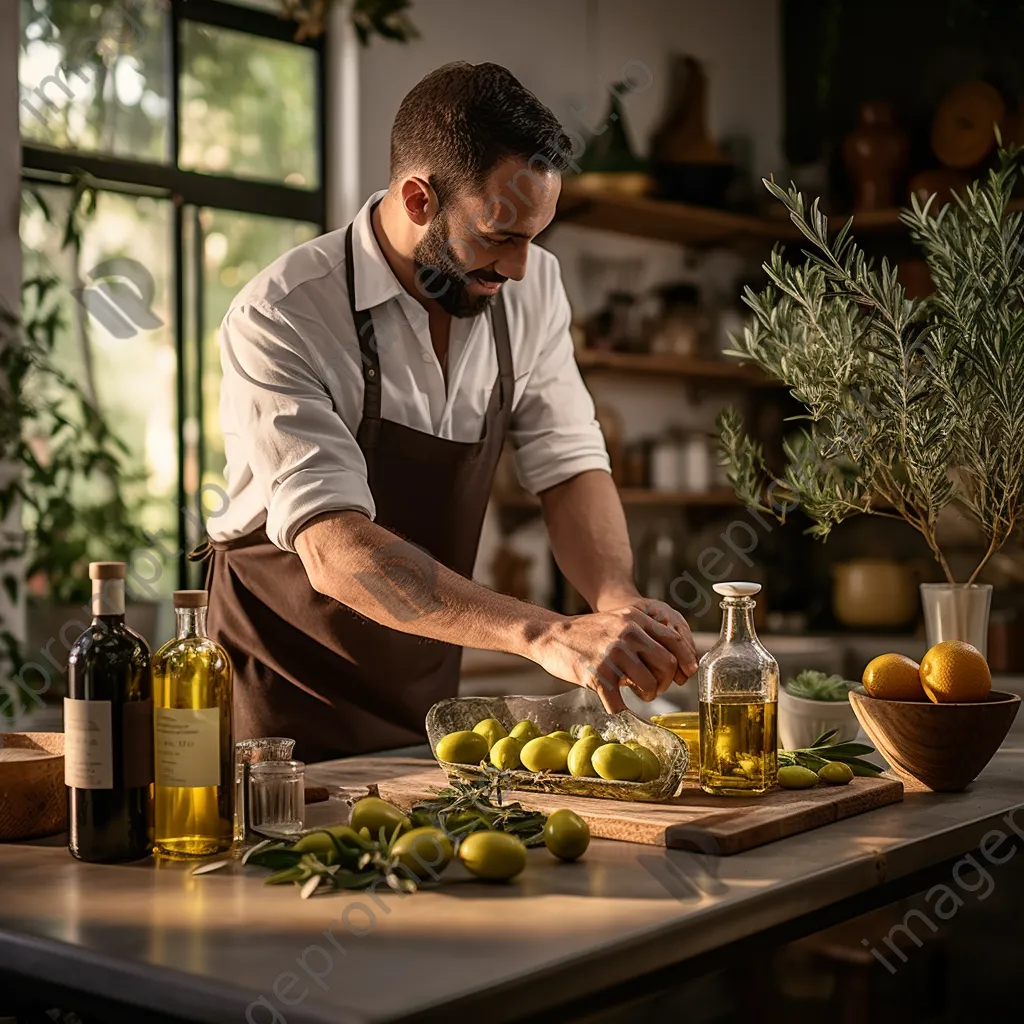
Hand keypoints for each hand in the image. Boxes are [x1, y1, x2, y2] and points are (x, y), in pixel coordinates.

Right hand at [530, 605, 697, 713]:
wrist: (552, 635)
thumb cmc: (588, 632)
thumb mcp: (618, 619)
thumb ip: (643, 631)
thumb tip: (674, 653)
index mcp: (635, 619)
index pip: (674, 640)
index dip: (686, 659)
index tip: (688, 672)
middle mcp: (627, 634)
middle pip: (667, 666)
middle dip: (665, 683)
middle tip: (655, 687)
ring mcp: (612, 655)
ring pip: (649, 686)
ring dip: (647, 696)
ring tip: (639, 694)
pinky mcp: (597, 675)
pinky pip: (619, 703)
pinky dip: (619, 709)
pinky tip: (614, 703)